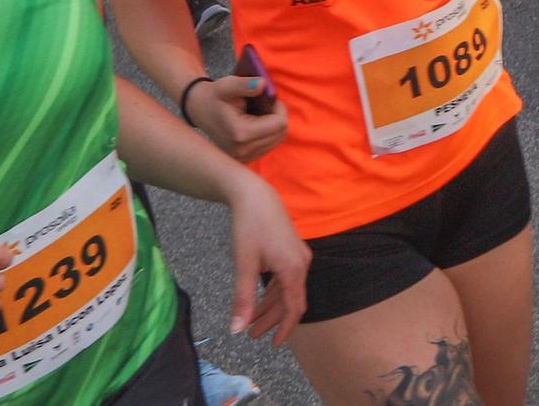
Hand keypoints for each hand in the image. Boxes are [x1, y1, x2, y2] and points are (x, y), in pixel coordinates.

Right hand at [184, 74, 288, 162]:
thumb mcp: (227, 85)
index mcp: (241, 134)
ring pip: (276, 140)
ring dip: (273, 125)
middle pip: (280, 134)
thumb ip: (245, 85)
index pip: (280, 124)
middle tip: (265, 103)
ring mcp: (243, 158)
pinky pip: (268, 146)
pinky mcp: (244, 159)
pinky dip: (267, 133)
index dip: (278, 108)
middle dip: (277, 116)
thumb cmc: (214, 95)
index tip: (268, 98)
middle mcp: (242, 151)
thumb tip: (263, 84)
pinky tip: (256, 123)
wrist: (199, 110)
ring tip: (259, 112)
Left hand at [222, 177, 309, 342]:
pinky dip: (273, 291)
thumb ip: (243, 299)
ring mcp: (297, 256)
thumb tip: (237, 329)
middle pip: (290, 301)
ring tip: (252, 320)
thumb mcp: (244, 264)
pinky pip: (285, 278)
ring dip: (270, 306)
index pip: (294, 308)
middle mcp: (301, 263)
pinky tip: (259, 298)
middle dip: (272, 320)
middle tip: (253, 335)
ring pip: (287, 290)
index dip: (285, 330)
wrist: (254, 194)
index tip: (273, 345)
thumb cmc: (249, 226)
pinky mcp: (291, 249)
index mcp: (293, 269)